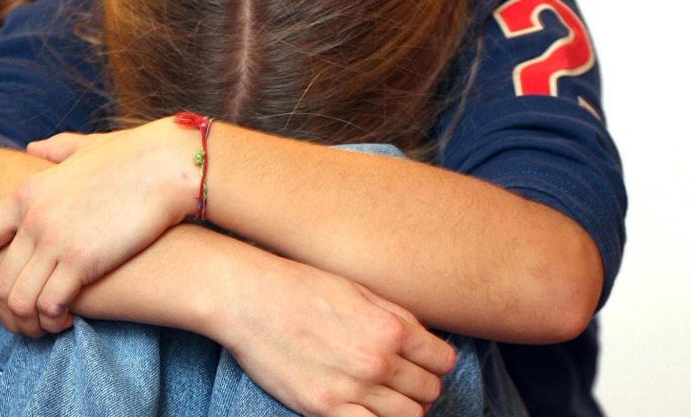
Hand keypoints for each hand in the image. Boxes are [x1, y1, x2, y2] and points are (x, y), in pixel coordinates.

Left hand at [0, 118, 198, 336]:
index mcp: (27, 194)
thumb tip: (35, 147)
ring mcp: (55, 240)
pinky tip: (69, 320)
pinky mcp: (82, 260)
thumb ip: (55, 149)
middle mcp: (33, 218)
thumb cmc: (134, 156)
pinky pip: (50, 304)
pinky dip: (54, 319)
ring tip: (47, 325)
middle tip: (26, 321)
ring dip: (29, 322)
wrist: (166, 165)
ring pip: (19, 300)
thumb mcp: (85, 147)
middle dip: (6, 310)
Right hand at [217, 258, 454, 416]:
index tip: (423, 360)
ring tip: (384, 395)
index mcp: (390, 327)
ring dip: (403, 408)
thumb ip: (395, 315)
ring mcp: (351, 389)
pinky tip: (364, 407)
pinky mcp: (324, 409)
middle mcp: (377, 361)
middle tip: (402, 378)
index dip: (435, 361)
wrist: (248, 298)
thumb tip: (423, 338)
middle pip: (429, 391)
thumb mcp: (356, 288)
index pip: (443, 360)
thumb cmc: (299, 286)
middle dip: (421, 386)